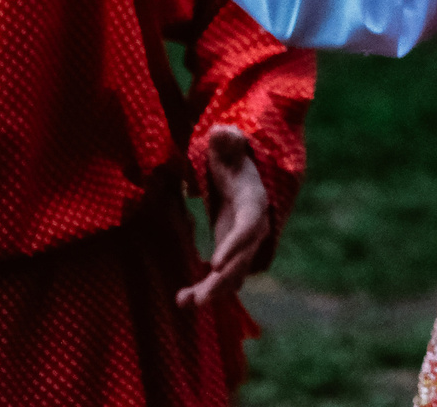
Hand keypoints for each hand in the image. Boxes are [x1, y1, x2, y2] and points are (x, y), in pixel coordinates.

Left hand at [176, 127, 268, 310]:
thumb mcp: (230, 145)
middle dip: (222, 281)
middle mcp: (252, 227)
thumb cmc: (233, 156)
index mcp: (253, 201)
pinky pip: (221, 276)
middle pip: (242, 259)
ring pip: (232, 274)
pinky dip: (204, 288)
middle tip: (199, 300)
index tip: (214, 264)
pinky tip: (183, 298)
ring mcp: (241, 243)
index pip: (249, 226)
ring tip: (184, 303)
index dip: (235, 245)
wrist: (242, 170)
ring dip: (211, 292)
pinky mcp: (229, 250)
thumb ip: (228, 141)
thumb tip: (222, 132)